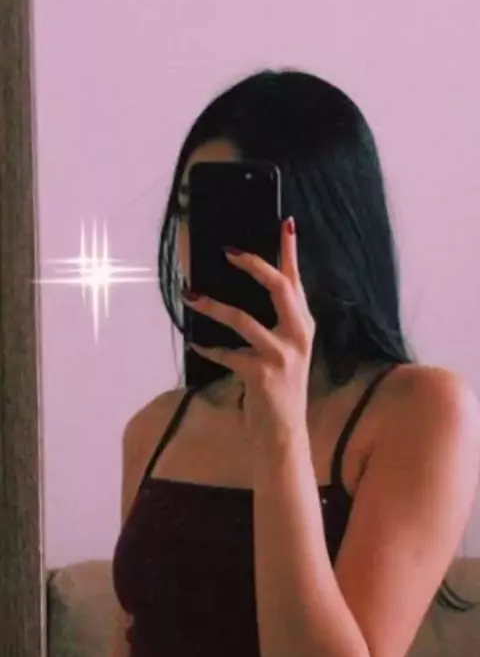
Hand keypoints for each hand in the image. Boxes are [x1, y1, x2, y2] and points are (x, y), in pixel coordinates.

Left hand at [182, 217, 315, 446]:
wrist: (284, 433)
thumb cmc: (277, 389)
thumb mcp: (282, 351)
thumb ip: (272, 322)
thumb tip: (235, 292)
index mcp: (304, 325)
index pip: (297, 280)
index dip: (290, 251)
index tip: (285, 222)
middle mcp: (299, 335)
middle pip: (279, 287)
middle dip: (253, 264)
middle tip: (227, 250)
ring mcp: (282, 355)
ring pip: (242, 319)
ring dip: (212, 306)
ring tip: (190, 295)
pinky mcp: (262, 374)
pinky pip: (227, 353)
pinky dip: (209, 348)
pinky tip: (196, 343)